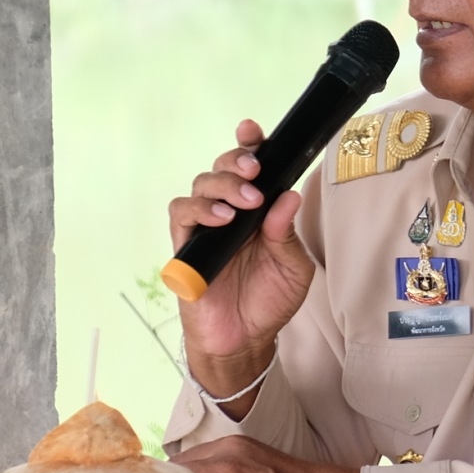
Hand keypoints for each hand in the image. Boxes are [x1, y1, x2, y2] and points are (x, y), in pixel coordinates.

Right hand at [169, 119, 315, 412]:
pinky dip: (199, 210)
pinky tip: (221, 219)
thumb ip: (286, 234)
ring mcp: (205, 228)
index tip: (252, 131)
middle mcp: (229, 212)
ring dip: (222, 186)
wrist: (244, 340)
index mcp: (257, 210)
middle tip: (254, 172)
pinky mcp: (185, 247)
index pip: (249, 169)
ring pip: (200, 186)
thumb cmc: (269, 301)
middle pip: (222, 169)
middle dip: (236, 162)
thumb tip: (288, 196)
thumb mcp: (292, 268)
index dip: (248, 145)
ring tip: (244, 203)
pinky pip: (181, 216)